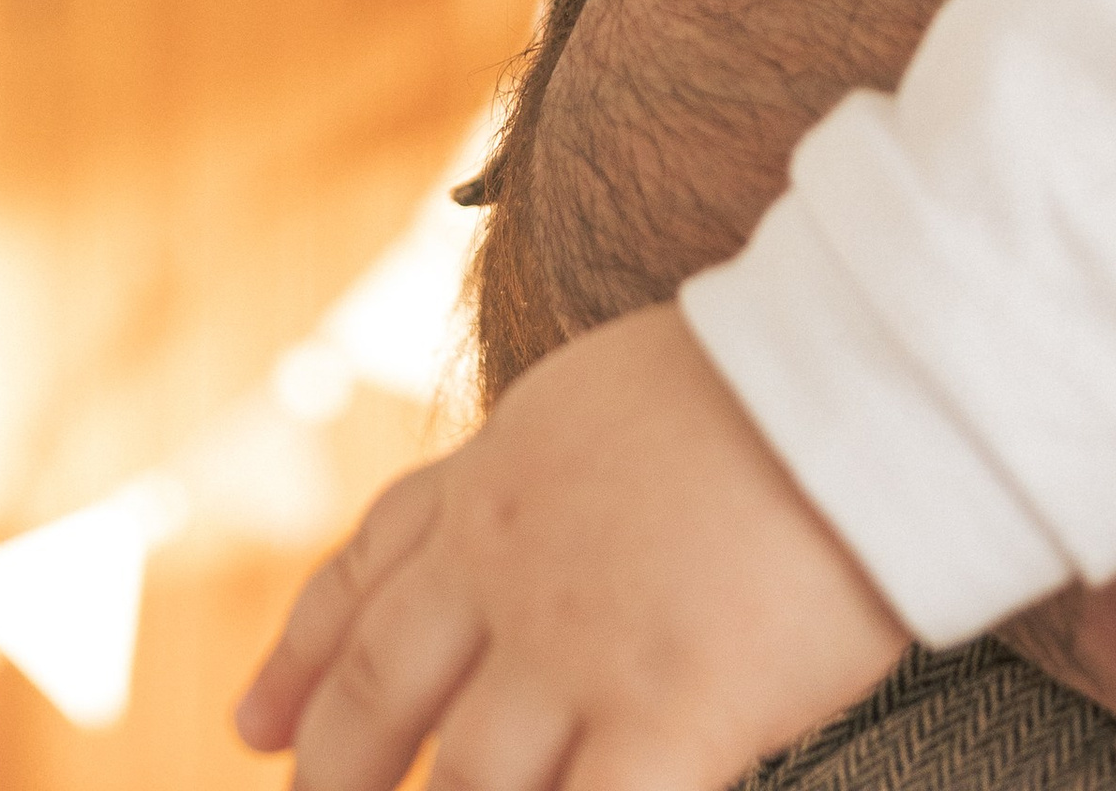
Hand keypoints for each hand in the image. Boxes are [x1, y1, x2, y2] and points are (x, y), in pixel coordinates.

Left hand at [236, 305, 907, 790]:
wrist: (859, 365)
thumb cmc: (768, 373)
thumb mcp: (604, 392)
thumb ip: (544, 465)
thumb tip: (513, 501)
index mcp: (502, 478)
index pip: (370, 571)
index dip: (302, 658)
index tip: (255, 727)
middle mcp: (513, 567)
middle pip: (382, 693)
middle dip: (337, 771)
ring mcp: (581, 649)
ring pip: (468, 781)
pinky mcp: (669, 715)